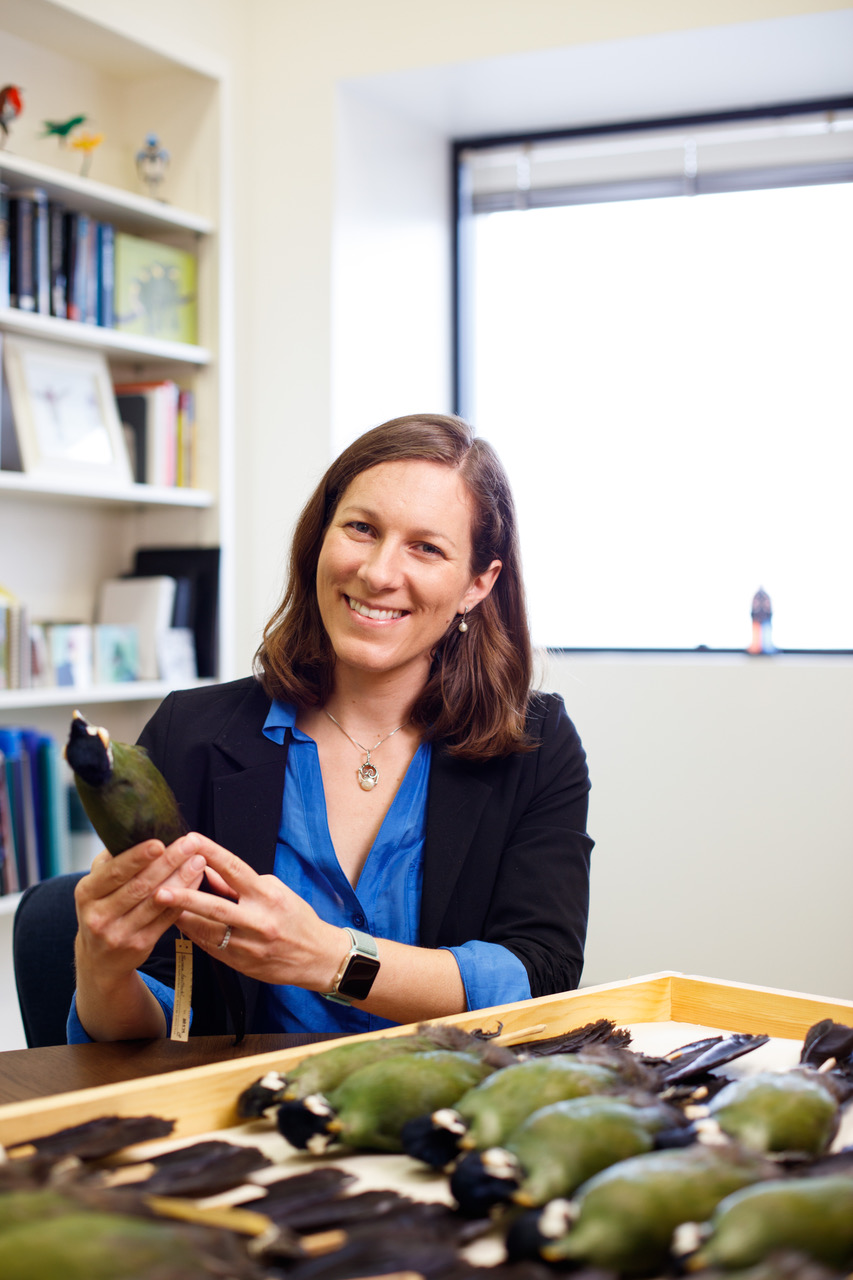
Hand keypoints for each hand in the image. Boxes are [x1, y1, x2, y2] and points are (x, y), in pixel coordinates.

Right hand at [75, 836, 206, 983]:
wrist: (99, 959)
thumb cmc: (102, 908)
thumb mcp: (95, 887)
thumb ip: (112, 862)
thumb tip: (137, 831)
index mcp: (86, 893)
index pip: (114, 872)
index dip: (137, 857)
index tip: (159, 842)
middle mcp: (99, 915)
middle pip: (140, 885)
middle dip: (168, 862)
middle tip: (190, 843)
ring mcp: (119, 933)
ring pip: (157, 902)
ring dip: (181, 879)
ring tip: (198, 860)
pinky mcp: (140, 945)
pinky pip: (167, 918)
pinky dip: (184, 897)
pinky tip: (197, 881)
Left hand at [153, 833, 345, 990]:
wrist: (318, 957)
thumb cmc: (296, 919)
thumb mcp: (275, 891)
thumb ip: (241, 883)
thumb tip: (209, 869)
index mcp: (268, 896)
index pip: (235, 869)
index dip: (211, 853)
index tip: (190, 840)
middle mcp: (259, 920)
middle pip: (216, 907)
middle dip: (185, 897)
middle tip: (160, 889)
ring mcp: (249, 945)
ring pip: (208, 931)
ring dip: (183, 918)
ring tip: (160, 906)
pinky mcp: (242, 964)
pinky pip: (211, 947)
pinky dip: (195, 934)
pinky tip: (180, 925)